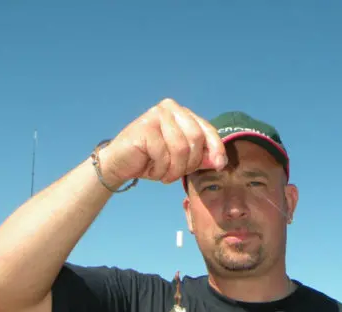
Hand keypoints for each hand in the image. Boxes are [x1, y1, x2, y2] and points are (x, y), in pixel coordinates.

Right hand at [97, 98, 227, 186]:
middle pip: (196, 139)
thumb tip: (221, 161)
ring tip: (163, 173)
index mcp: (182, 113)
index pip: (207, 130)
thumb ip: (201, 158)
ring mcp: (157, 115)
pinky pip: (164, 154)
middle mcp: (170, 108)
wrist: (120, 165)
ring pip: (181, 149)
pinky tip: (150, 168)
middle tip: (175, 174)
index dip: (216, 149)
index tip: (220, 166)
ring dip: (174, 169)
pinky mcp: (145, 126)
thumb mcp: (182, 161)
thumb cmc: (152, 161)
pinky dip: (160, 169)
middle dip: (189, 163)